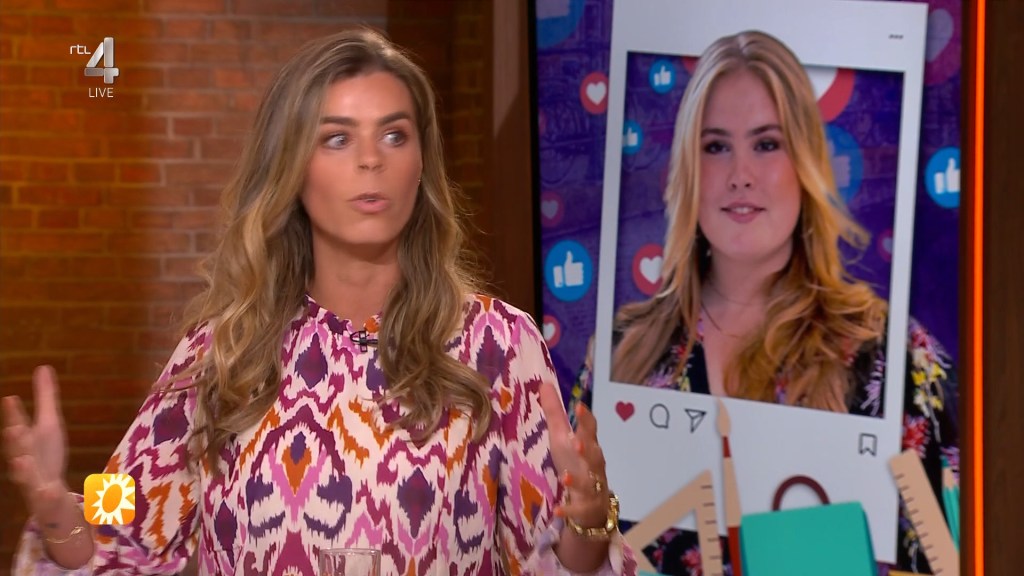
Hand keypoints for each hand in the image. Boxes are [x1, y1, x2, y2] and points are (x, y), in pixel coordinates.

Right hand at [2, 366, 70, 520]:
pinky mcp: (45, 499)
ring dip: (22, 470)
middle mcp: (25, 460)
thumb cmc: (46, 454)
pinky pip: (46, 498)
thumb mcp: (49, 424)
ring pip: (26, 477)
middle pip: (18, 451)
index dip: (14, 414)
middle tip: (13, 429)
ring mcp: (33, 482)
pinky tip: (49, 490)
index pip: (20, 426)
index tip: (10, 398)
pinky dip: (47, 495)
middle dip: (14, 440)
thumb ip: (45, 397)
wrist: (49, 496)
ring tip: (21, 462)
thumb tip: (42, 367)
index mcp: (27, 442)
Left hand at [539, 382, 610, 529]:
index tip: (580, 405)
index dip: (587, 419)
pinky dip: (568, 509)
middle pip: (595, 455)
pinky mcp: (584, 507)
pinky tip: (557, 510)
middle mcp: (593, 465)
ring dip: (577, 480)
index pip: (591, 430)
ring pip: (588, 483)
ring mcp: (591, 487)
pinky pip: (577, 509)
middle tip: (579, 442)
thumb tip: (543, 382)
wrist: (591, 503)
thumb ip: (555, 412)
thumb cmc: (575, 463)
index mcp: (588, 446)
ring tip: (565, 477)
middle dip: (588, 448)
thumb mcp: (562, 437)